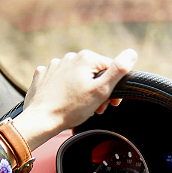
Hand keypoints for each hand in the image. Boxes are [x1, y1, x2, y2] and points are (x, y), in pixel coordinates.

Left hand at [12, 48, 137, 150]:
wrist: (40, 120)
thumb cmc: (71, 108)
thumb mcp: (101, 91)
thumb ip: (118, 70)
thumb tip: (132, 53)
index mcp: (86, 58)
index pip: (110, 68)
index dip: (114, 86)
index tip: (110, 103)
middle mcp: (70, 57)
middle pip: (93, 72)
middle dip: (97, 89)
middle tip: (96, 108)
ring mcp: (54, 65)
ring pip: (76, 75)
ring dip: (81, 89)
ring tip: (79, 106)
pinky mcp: (43, 74)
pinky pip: (60, 78)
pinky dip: (64, 88)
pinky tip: (63, 99)